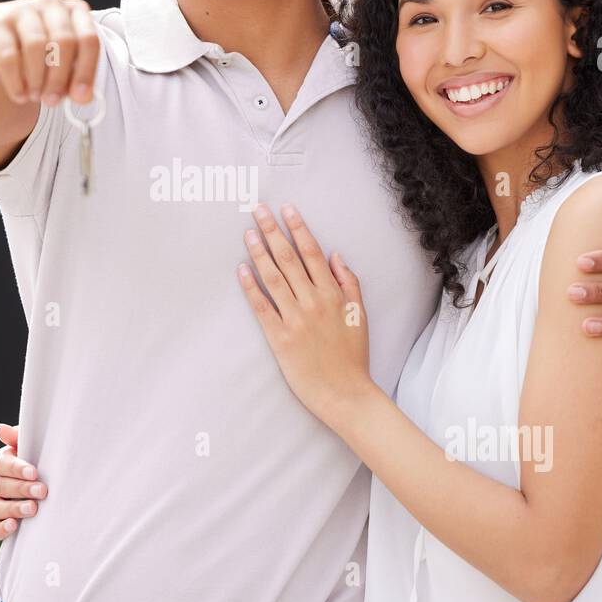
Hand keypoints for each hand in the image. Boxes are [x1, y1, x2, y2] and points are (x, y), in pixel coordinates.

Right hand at [0, 0, 99, 106]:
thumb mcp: (60, 60)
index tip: (80, 97)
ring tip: (35, 97)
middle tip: (53, 101)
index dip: (86, 70)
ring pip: (36, 46)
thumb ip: (75, 77)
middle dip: (60, 77)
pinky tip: (19, 95)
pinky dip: (16, 81)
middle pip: (63, 41)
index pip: (88, 39)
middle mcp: (51, 4)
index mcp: (75, 11)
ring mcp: (23, 10)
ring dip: (37, 79)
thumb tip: (84, 98)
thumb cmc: (35, 50)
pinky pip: (9, 56)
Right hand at [0, 423, 47, 540]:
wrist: (46, 484)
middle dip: (21, 489)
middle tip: (42, 491)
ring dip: (13, 508)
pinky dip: (1, 529)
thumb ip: (18, 437)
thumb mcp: (33, 446)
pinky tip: (14, 526)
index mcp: (0, 462)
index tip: (34, 472)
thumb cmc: (40, 461)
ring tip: (32, 509)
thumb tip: (1, 429)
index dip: (16, 468)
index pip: (1, 464)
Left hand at [236, 202, 373, 423]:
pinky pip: (261, 307)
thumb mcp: (360, 314)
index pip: (311, 252)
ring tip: (248, 232)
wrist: (345, 394)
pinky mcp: (279, 338)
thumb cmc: (353, 355)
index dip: (297, 227)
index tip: (286, 208)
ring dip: (258, 252)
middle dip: (272, 230)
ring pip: (272, 277)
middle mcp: (312, 301)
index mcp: (333, 293)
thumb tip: (334, 255)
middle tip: (258, 209)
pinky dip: (250, 287)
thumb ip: (349, 282)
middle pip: (288, 258)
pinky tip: (241, 269)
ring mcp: (294, 319)